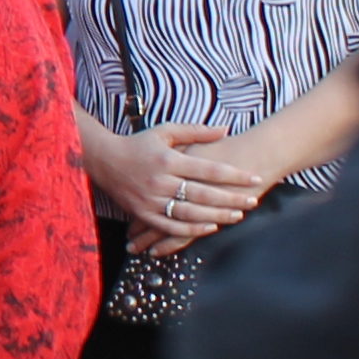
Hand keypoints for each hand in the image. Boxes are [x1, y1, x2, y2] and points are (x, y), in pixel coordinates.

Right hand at [86, 119, 265, 256]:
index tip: (255, 178)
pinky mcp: (142, 213)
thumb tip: (226, 129)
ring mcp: (150, 200)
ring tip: (238, 215)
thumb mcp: (165, 132)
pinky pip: (170, 226)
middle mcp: (160, 181)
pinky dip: (191, 229)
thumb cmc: (139, 144)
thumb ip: (196, 131)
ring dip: (217, 216)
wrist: (103, 160)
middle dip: (231, 199)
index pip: (209, 169)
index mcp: (168, 159)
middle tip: (253, 200)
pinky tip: (210, 227)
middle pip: (203, 194)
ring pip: (190, 213)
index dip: (235, 175)